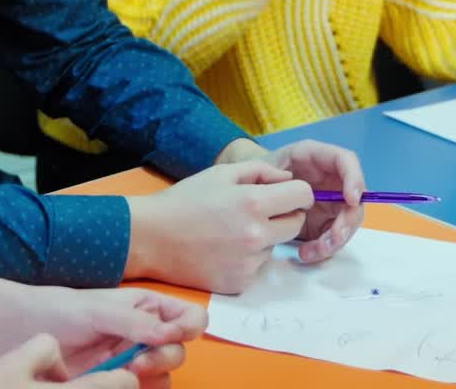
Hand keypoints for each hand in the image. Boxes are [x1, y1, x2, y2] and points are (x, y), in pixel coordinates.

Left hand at [0, 278, 202, 381]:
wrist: (19, 332)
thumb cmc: (57, 310)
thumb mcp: (94, 310)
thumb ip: (132, 321)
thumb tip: (170, 334)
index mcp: (143, 307)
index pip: (187, 315)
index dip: (188, 327)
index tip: (170, 335)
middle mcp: (143, 333)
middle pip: (180, 350)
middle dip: (166, 357)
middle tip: (138, 362)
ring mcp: (130, 359)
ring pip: (165, 376)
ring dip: (154, 377)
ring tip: (126, 374)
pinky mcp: (115, 382)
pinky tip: (119, 384)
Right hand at [124, 160, 312, 292]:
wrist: (153, 237)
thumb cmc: (186, 199)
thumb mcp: (220, 173)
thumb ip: (261, 171)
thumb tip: (289, 178)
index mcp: (254, 203)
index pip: (303, 196)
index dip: (298, 192)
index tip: (285, 193)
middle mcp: (257, 236)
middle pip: (296, 224)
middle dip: (285, 214)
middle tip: (258, 210)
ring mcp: (250, 264)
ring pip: (275, 246)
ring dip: (264, 237)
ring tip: (231, 229)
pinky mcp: (241, 284)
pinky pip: (258, 266)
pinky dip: (248, 257)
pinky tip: (224, 248)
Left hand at [270, 139, 365, 261]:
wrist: (253, 191)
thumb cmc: (259, 174)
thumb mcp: (264, 167)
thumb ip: (277, 174)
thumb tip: (299, 188)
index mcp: (317, 158)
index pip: (346, 161)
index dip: (354, 178)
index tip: (351, 200)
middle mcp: (331, 180)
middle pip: (353, 200)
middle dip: (347, 222)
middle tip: (334, 237)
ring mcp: (331, 203)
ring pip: (346, 224)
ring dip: (335, 241)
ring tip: (314, 250)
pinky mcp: (325, 223)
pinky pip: (332, 239)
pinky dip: (323, 250)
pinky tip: (305, 253)